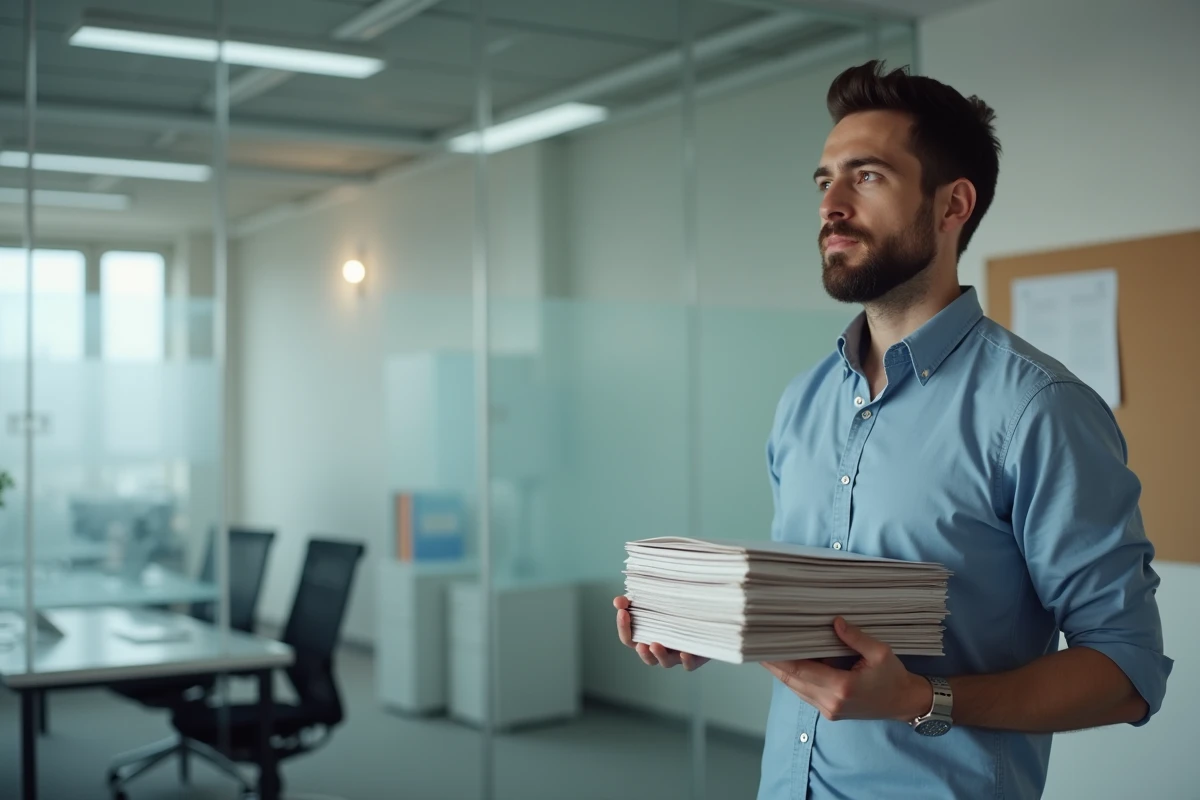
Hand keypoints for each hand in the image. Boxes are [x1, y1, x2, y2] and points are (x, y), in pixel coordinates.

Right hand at [613, 595, 708, 670]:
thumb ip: (635, 603)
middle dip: (641, 650)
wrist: (706, 618)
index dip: (623, 627)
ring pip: (665, 662)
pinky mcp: (694, 657)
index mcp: (647, 639)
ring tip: (655, 645)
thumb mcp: (654, 604)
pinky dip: (686, 661)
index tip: (622, 612)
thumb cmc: (673, 612)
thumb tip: (617, 601)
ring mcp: (676, 655)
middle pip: (646, 656)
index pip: (629, 639)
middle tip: (639, 643)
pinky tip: (684, 653)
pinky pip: (689, 665)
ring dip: (659, 655)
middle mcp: (660, 650)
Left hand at [761, 617, 931, 721]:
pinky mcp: (828, 711)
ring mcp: (827, 709)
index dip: (778, 658)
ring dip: (781, 670)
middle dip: (773, 662)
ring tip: (767, 649)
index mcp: (842, 687)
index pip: (799, 671)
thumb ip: (855, 637)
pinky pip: (803, 692)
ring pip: (794, 688)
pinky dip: (793, 677)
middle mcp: (830, 701)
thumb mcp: (880, 652)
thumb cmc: (892, 677)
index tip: (762, 644)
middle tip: (756, 643)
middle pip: (791, 680)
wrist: (903, 703)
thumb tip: (834, 621)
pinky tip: (787, 662)